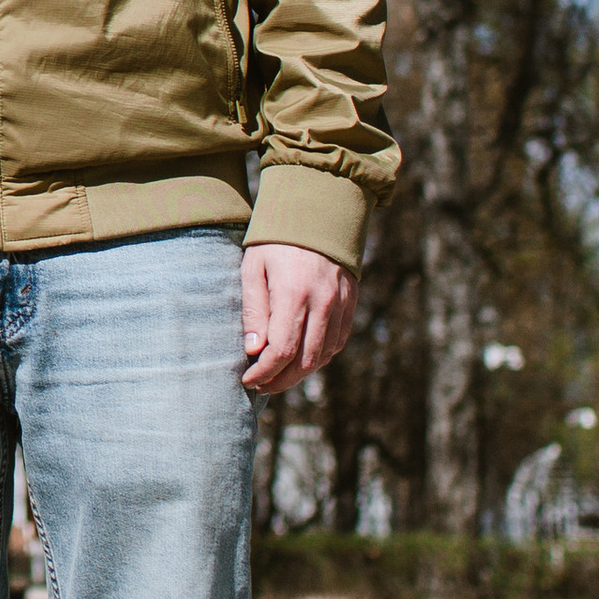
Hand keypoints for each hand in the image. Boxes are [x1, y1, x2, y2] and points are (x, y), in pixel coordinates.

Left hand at [241, 242, 354, 390]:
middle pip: (305, 361)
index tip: (247, 380)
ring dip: (300, 374)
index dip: (264, 372)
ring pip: (323, 355)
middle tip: (260, 386)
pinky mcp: (350, 302)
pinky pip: (337, 341)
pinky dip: (319, 357)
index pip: (281, 351)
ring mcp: (340, 304)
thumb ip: (254, 310)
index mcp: (294, 294)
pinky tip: (301, 359)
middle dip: (280, 381)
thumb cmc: (276, 240)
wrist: (317, 212)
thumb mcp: (253, 268)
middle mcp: (322, 303)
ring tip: (277, 376)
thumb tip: (254, 351)